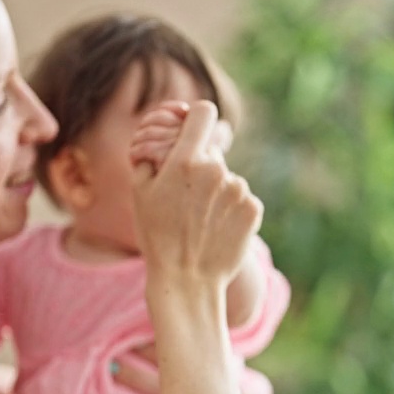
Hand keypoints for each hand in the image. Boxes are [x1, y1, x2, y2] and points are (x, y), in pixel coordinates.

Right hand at [131, 101, 259, 286]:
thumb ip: (153, 153)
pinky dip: (231, 209)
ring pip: (227, 178)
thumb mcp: (140, 192)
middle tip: (186, 199)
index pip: (204, 113)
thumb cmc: (157, 236)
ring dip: (216, 191)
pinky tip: (216, 229)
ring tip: (200, 221)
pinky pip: (241, 198)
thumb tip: (167, 135)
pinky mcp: (254, 209)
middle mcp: (217, 170)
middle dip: (200, 167)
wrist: (187, 281)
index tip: (192, 130)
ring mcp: (239, 190)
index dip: (197, 119)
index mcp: (186, 160)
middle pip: (213, 153)